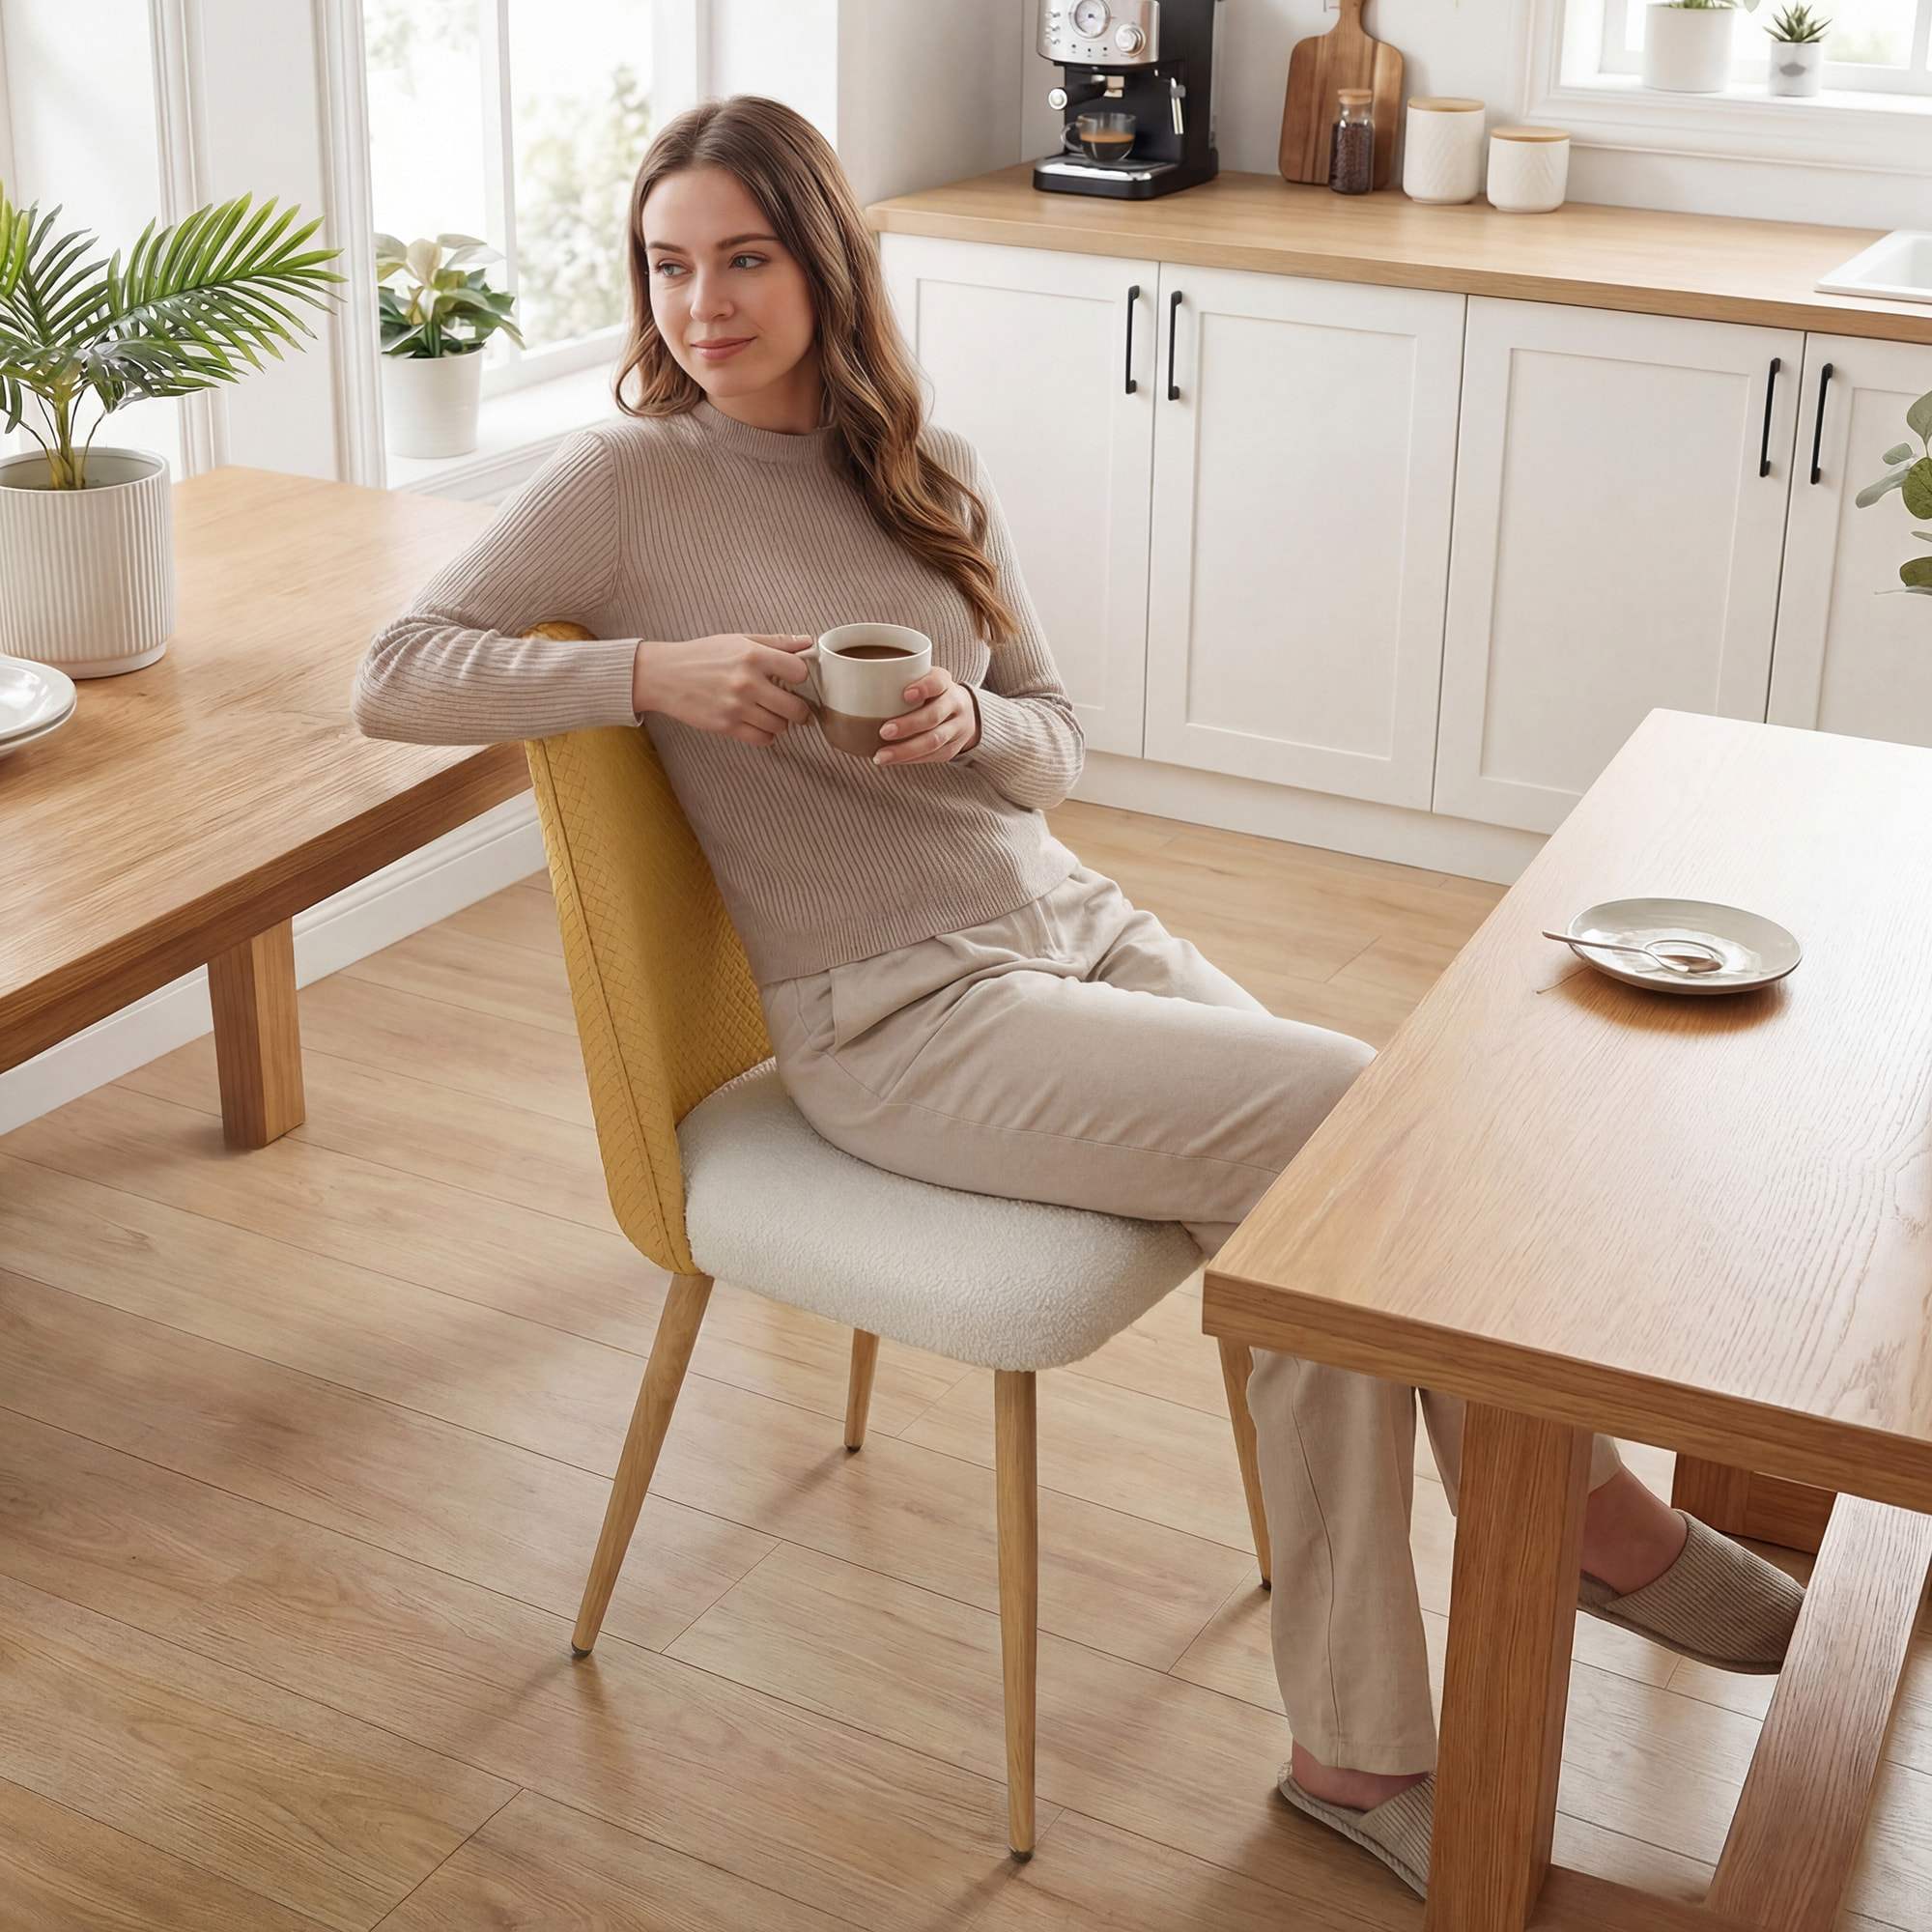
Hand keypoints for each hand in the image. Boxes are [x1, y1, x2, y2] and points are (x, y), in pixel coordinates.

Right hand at [631, 633, 814, 745]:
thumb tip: (807, 642)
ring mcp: (736, 707)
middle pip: (795, 707)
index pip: (799, 672)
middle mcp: (746, 682)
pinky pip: (763, 739)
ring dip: (781, 722)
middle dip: (800, 710)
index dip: (801, 677)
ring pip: (780, 726)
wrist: (664, 675)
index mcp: (752, 656)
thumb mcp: (738, 640)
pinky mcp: (726, 726)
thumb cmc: (701, 655)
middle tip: (796, 708)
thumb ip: (775, 642)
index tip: (796, 680)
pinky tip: (759, 724)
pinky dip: (766, 735)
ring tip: (771, 713)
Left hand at [874, 665, 980, 766]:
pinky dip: (910, 759)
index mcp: (944, 682)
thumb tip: (835, 677)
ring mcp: (956, 728)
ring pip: (933, 741)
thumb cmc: (928, 693)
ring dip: (905, 750)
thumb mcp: (919, 678)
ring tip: (881, 756)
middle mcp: (955, 704)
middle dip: (908, 725)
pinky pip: (932, 756)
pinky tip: (891, 760)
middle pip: (933, 716)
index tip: (906, 694)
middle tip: (883, 731)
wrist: (963, 713)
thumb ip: (893, 678)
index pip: (937, 682)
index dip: (924, 688)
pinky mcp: (952, 749)